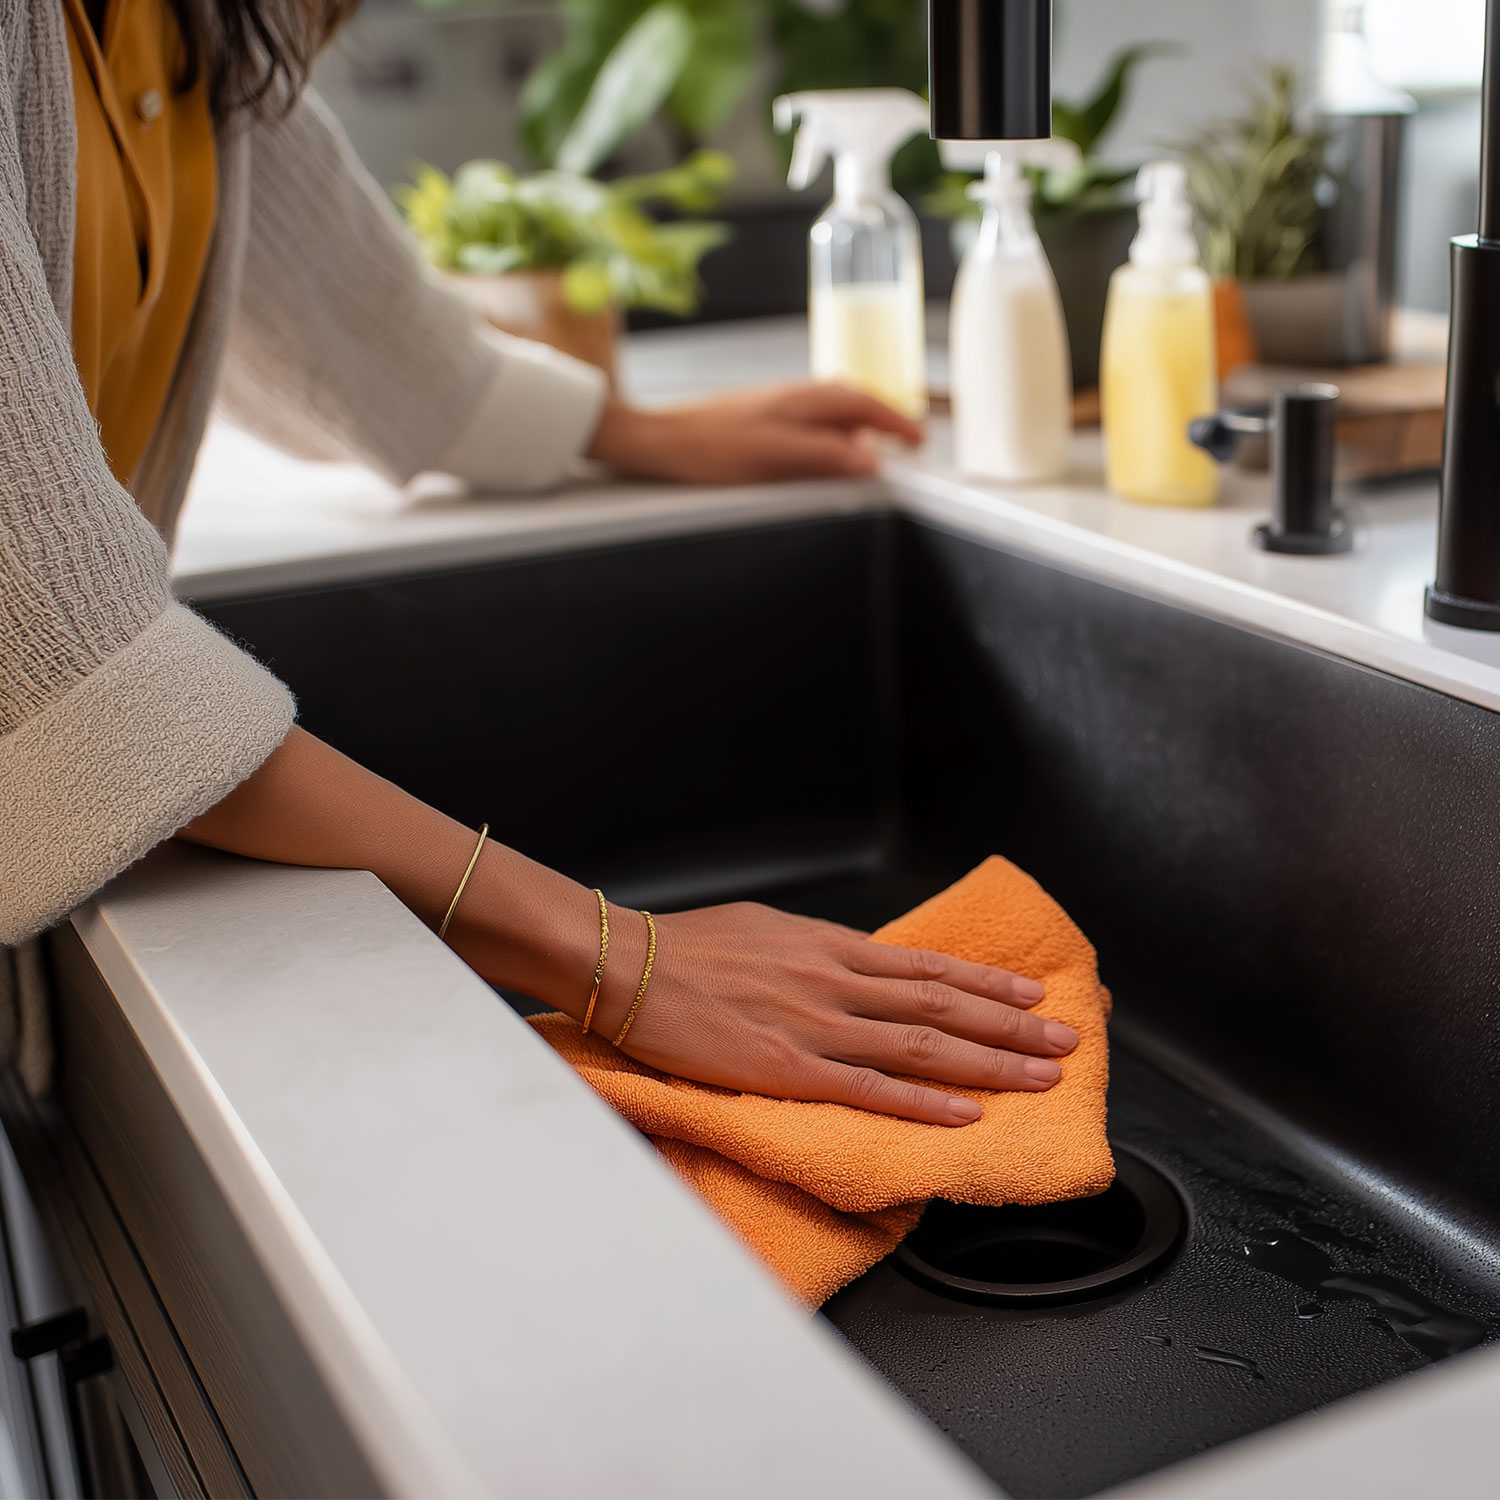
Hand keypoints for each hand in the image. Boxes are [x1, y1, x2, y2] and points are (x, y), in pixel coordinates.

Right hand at [579, 900, 1077, 1127]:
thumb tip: (855, 963)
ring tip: (1040, 1076)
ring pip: (922, 1046)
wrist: (628, 964)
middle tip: (1065, 1040)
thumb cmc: (689, 946)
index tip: (1031, 994)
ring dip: (989, 1062)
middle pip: (943, 1006)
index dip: (987, 982)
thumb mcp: (767, 930)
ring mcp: (815, 1026)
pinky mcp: (787, 1067)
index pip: (927, 968)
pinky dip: (923, 1101)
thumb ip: (818, 952)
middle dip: (1011, 1025)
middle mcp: (835, 981)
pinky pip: (869, 1088)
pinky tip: (965, 1112)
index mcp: (830, 945)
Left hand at [586, 382, 923, 484]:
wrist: (655, 441)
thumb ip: (824, 456)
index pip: (862, 404)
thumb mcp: (773, 457)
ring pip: (827, 409)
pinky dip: (828, 431)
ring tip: (870, 448)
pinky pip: (807, 419)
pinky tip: (820, 449)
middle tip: (905, 443)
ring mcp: (772, 405)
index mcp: (800, 401)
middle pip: (849, 400)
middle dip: (881, 419)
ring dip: (855, 424)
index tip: (919, 441)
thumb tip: (871, 460)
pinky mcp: (755, 417)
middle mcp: (789, 396)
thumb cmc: (707, 449)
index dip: (895, 421)